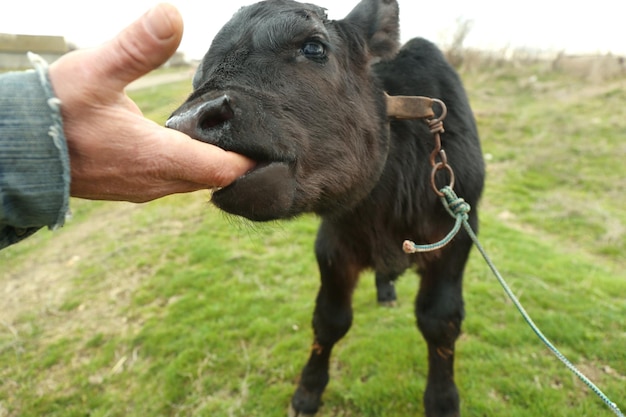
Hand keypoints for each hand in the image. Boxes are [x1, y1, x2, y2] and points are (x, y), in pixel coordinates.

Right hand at [48, 3, 254, 201]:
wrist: (13, 149)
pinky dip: (187, 166)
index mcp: (156, 157)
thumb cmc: (52, 111)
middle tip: (254, 134)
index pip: (222, 169)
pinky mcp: (128, 186)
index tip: (270, 143)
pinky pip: (170, 181)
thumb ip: (136, 47)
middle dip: (235, 159)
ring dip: (211, 163)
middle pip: (213, 178)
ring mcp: (140, 188)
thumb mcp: (95, 71)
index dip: (249, 159)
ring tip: (226, 136)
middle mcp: (154, 182)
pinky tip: (187, 144)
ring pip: (191, 180)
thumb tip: (173, 16)